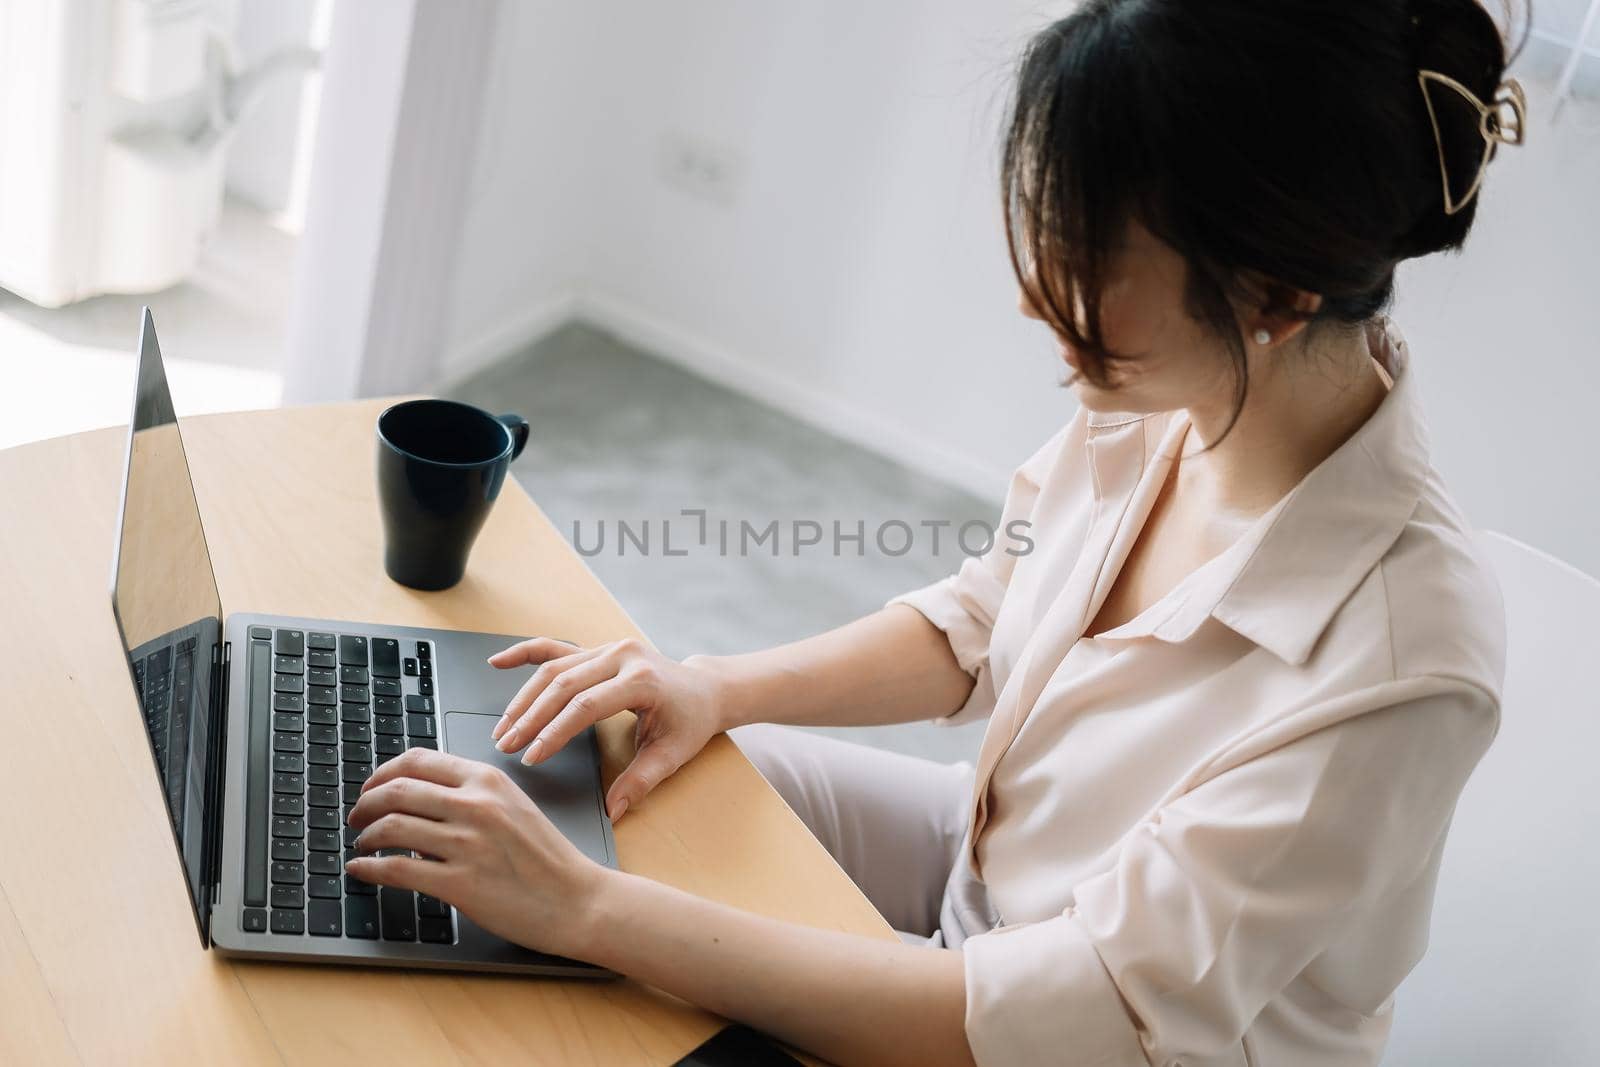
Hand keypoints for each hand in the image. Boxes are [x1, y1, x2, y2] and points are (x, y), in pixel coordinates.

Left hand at [344, 747, 606, 959]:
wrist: (578, 900)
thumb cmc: (548, 859)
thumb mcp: (514, 809)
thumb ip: (471, 798)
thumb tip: (420, 808)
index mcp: (488, 780)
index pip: (418, 760)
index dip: (382, 773)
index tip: (371, 788)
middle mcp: (475, 805)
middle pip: (396, 789)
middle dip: (364, 804)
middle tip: (357, 818)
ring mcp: (467, 843)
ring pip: (390, 826)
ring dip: (365, 836)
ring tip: (362, 845)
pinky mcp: (459, 883)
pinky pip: (396, 869)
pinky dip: (368, 868)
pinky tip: (361, 871)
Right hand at [487, 636, 729, 822]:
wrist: (705, 689)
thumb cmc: (690, 721)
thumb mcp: (672, 754)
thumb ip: (640, 781)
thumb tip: (613, 811)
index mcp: (642, 680)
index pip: (587, 706)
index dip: (555, 732)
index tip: (532, 757)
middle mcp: (622, 656)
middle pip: (564, 684)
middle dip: (531, 717)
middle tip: (506, 746)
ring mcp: (608, 647)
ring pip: (555, 668)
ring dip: (524, 698)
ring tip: (503, 728)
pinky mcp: (598, 648)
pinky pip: (556, 648)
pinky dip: (525, 653)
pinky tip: (498, 662)